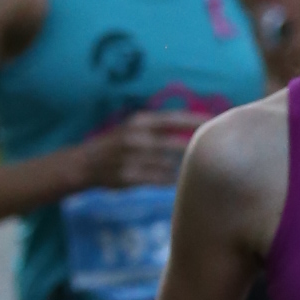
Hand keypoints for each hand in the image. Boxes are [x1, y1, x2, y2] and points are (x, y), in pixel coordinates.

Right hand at [71, 106, 193, 192]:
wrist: (85, 163)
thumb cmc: (118, 144)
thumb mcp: (135, 126)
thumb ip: (161, 126)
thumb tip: (196, 124)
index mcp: (139, 121)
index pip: (173, 119)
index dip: (195, 120)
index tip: (214, 122)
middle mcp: (136, 137)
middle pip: (174, 144)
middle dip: (191, 149)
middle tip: (205, 153)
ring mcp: (131, 158)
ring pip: (168, 165)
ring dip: (177, 167)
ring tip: (179, 168)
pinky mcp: (128, 177)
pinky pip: (158, 180)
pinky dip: (168, 179)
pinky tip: (170, 178)